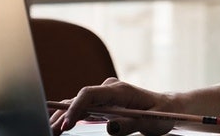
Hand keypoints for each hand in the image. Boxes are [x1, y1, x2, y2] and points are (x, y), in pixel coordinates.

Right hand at [50, 78, 173, 135]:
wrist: (168, 107)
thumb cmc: (162, 113)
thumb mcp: (150, 122)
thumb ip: (130, 124)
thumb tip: (109, 127)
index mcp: (120, 90)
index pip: (90, 93)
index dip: (75, 107)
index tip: (67, 124)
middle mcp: (110, 89)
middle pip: (79, 98)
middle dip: (62, 114)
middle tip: (50, 132)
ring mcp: (106, 94)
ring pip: (78, 102)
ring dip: (63, 115)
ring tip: (51, 131)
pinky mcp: (104, 102)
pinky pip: (83, 107)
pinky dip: (70, 115)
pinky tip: (60, 126)